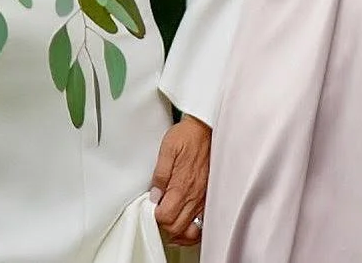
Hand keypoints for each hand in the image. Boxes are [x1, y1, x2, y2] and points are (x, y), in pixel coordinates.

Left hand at [151, 116, 210, 245]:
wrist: (208, 129)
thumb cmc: (189, 136)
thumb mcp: (168, 149)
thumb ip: (160, 174)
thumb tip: (154, 195)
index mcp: (182, 186)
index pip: (166, 217)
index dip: (154, 217)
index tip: (151, 209)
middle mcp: (195, 196)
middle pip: (177, 227)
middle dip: (164, 225)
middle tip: (158, 214)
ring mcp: (204, 199)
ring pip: (191, 231)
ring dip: (178, 231)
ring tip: (170, 222)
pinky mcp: (210, 197)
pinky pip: (204, 224)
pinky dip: (194, 230)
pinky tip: (186, 224)